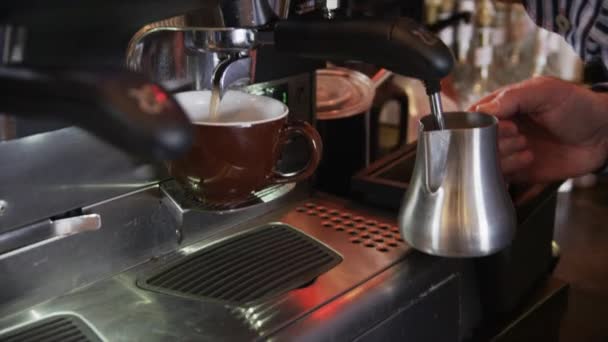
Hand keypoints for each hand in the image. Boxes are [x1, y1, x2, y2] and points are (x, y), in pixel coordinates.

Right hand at [470, 76, 607, 182]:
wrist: (604, 135)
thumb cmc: (578, 106)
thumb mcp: (545, 91)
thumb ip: (512, 97)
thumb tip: (481, 110)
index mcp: (503, 107)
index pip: (474, 116)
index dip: (481, 124)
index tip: (503, 125)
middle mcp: (502, 130)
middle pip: (476, 142)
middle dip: (496, 142)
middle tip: (519, 135)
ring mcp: (509, 151)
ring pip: (485, 162)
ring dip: (504, 158)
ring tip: (527, 149)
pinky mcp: (519, 171)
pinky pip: (500, 178)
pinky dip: (510, 172)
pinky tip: (528, 160)